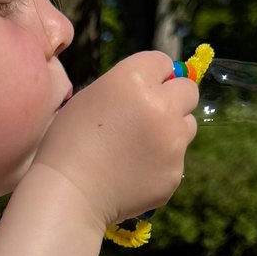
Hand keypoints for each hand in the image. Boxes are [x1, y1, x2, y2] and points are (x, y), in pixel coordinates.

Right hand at [31, 51, 197, 232]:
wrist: (69, 193)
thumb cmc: (68, 142)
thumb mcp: (90, 97)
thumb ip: (125, 86)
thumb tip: (154, 88)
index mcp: (135, 80)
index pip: (163, 62)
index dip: (153, 75)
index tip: (142, 89)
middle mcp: (162, 106)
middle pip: (188, 90)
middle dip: (174, 98)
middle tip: (151, 115)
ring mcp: (173, 142)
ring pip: (187, 126)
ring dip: (171, 131)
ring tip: (138, 147)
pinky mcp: (174, 172)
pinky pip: (175, 160)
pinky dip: (160, 164)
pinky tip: (133, 172)